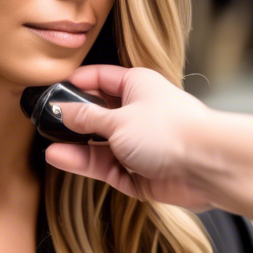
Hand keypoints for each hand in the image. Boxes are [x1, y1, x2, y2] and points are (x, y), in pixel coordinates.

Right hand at [44, 65, 216, 209]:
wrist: (208, 166)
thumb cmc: (172, 130)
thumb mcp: (117, 119)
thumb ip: (85, 117)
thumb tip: (61, 110)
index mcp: (136, 86)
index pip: (99, 79)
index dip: (75, 84)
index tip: (51, 91)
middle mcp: (137, 113)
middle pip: (97, 114)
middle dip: (72, 119)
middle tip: (45, 120)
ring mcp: (137, 144)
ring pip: (98, 144)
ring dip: (74, 144)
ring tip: (48, 142)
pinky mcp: (138, 173)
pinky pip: (105, 166)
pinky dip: (84, 163)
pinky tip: (61, 157)